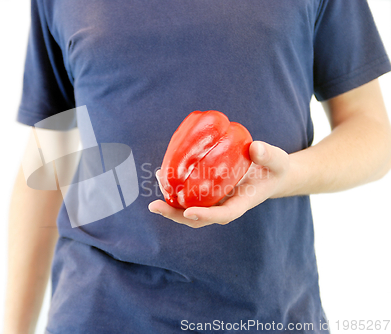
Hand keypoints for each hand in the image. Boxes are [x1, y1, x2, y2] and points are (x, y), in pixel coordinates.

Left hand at [148, 141, 289, 227]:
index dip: (206, 215)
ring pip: (189, 209)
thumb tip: (255, 148)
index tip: (189, 212)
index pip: (223, 215)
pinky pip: (188, 195)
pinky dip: (174, 188)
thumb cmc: (274, 168)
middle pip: (198, 219)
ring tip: (157, 181)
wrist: (270, 174)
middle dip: (175, 215)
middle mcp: (224, 206)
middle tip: (154, 206)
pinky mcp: (207, 193)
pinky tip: (162, 173)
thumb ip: (269, 154)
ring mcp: (214, 201)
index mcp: (241, 203)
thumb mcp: (278, 160)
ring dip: (169, 202)